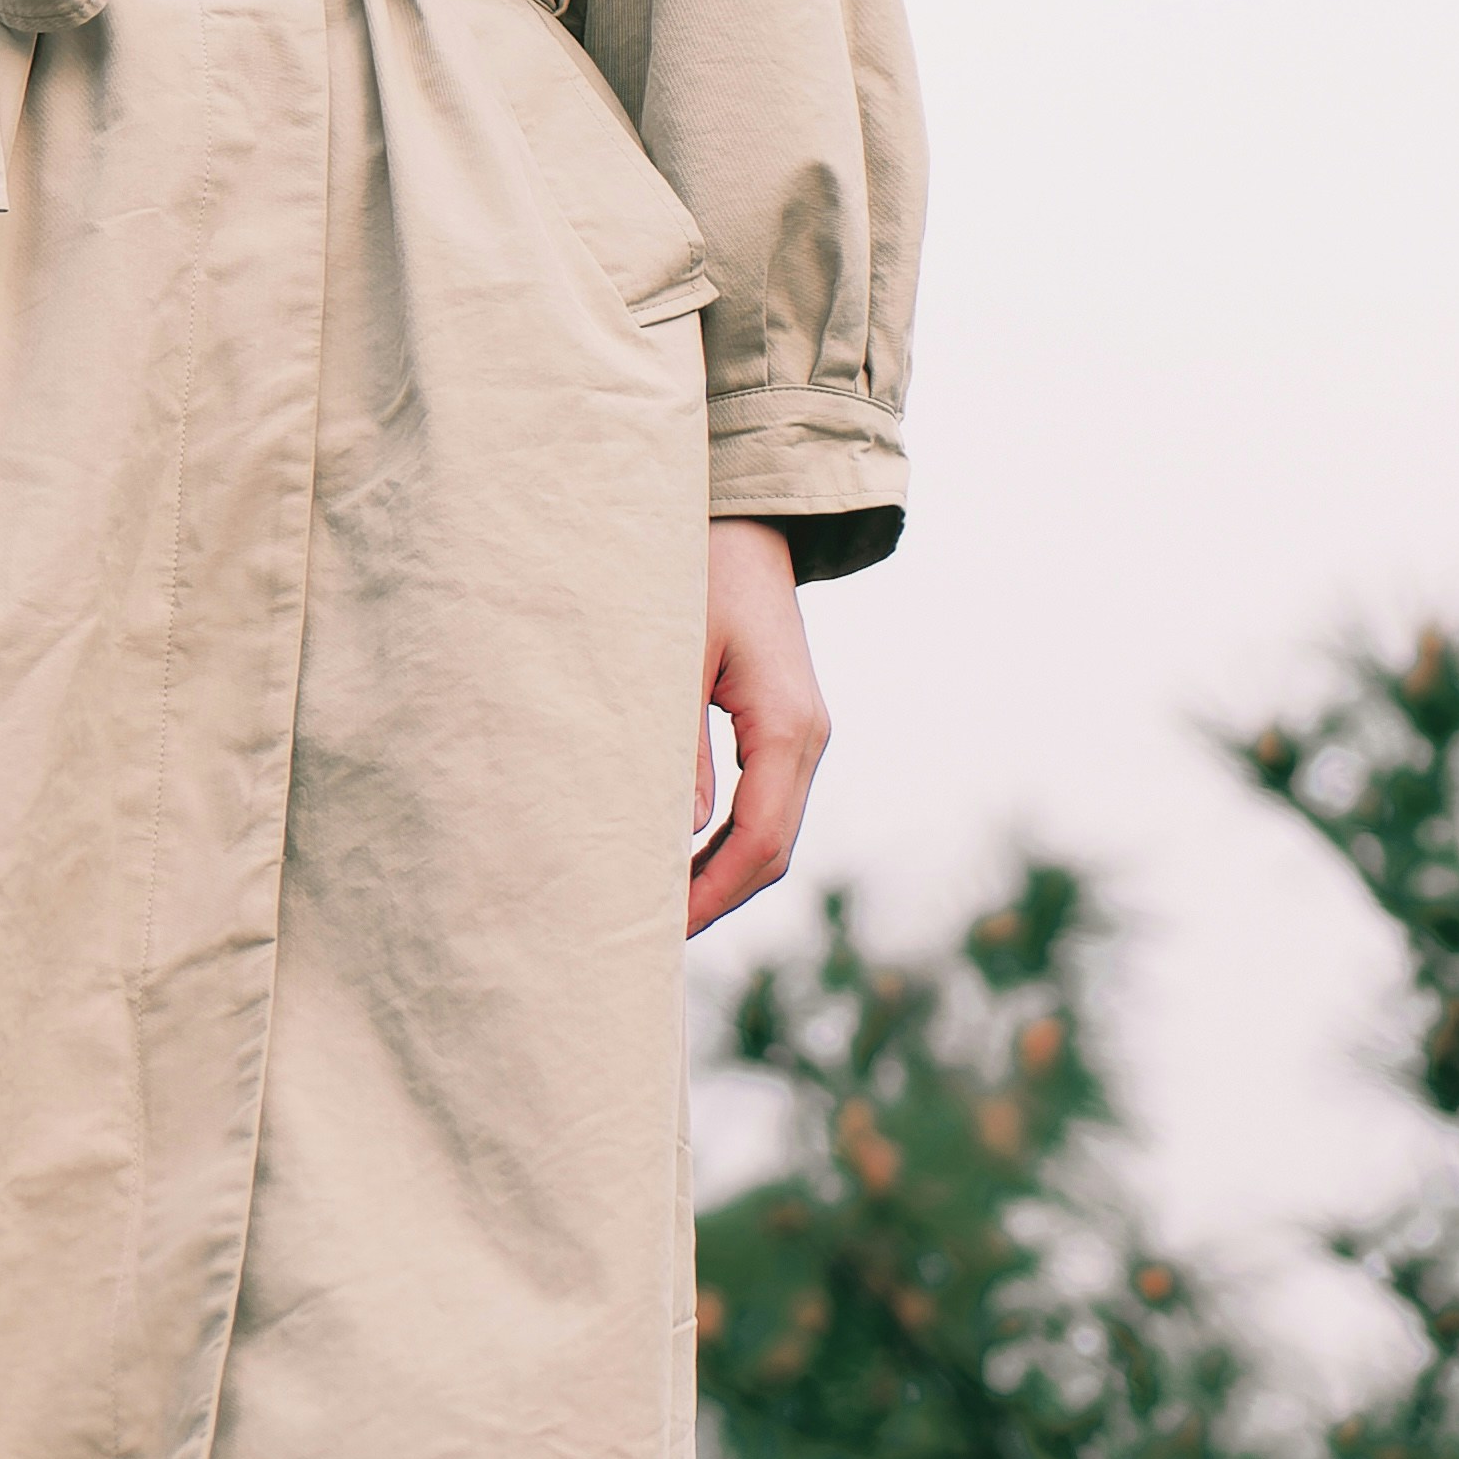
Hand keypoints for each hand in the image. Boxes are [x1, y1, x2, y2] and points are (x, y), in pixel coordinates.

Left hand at [689, 522, 827, 936]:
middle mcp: (808, 738)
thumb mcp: (673, 658)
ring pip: (773, 833)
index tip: (660, 929)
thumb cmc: (695, 575)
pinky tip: (682, 859)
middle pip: (772, 851)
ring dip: (722, 876)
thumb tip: (676, 836)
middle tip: (650, 936)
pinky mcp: (786, 726)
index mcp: (787, 726)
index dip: (711, 896)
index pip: (757, 841)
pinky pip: (767, 805)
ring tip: (659, 908)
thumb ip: (678, 749)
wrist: (741, 521)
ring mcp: (804, 734)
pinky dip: (728, 842)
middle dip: (717, 899)